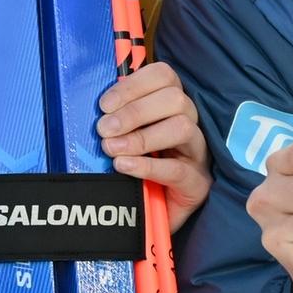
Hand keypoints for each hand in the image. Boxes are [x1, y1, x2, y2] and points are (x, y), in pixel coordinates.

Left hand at [96, 60, 209, 233]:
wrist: (153, 216)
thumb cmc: (136, 170)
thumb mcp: (124, 139)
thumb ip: (115, 119)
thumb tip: (94, 109)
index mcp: (172, 105)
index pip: (164, 76)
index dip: (133, 85)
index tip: (104, 104)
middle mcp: (191, 123)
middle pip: (175, 98)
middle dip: (134, 111)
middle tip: (103, 129)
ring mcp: (198, 153)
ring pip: (182, 127)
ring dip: (141, 137)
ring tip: (112, 149)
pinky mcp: (198, 183)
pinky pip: (178, 169)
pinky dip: (147, 165)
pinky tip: (123, 166)